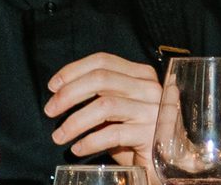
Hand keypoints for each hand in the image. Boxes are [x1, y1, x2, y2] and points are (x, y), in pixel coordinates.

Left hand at [46, 52, 164, 168]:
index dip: (74, 70)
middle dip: (69, 94)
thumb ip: (103, 95)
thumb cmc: (137, 133)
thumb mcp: (120, 109)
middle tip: (50, 111)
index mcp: (142, 75)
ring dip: (74, 121)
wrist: (170, 159)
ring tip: (58, 136)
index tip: (52, 86)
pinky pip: (113, 134)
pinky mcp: (151, 135)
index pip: (104, 61)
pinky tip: (78, 149)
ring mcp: (153, 111)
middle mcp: (150, 88)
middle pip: (102, 79)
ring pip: (105, 105)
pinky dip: (89, 142)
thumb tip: (63, 92)